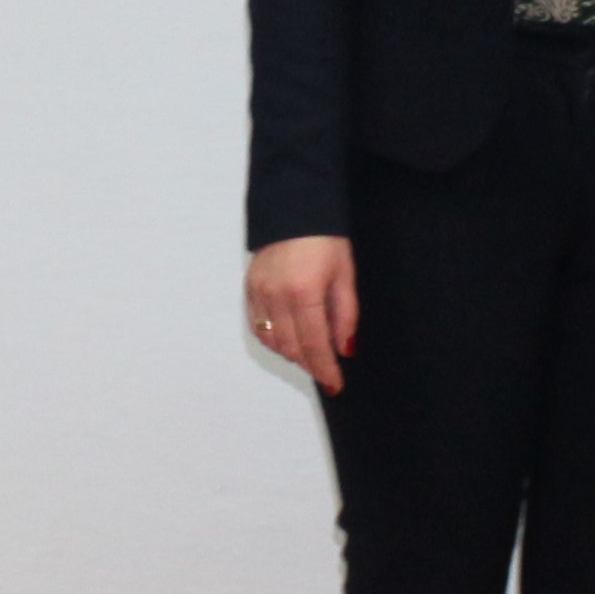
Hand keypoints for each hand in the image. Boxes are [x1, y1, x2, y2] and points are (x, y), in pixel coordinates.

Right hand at [245, 235, 357, 392]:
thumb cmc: (325, 239)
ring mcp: (259, 293)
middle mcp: (277, 296)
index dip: (325, 369)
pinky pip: (259, 327)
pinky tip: (289, 340)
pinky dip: (274, 339)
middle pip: (292, 348)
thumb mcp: (345, 274)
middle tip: (326, 370)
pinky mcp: (249, 289)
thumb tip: (344, 349)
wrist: (294, 208)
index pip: (314, 344)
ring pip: (273, 342)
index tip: (335, 385)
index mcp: (304, 292)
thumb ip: (346, 315)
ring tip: (311, 354)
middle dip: (311, 364)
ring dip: (293, 353)